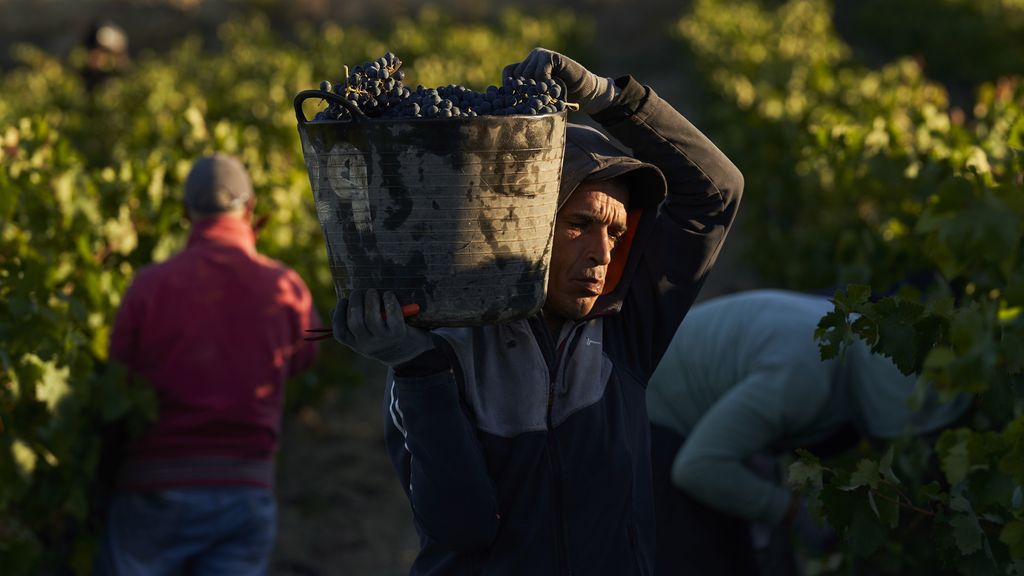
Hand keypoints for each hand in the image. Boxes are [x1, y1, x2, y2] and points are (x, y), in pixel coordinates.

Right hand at [332, 289, 433, 365]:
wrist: (411, 354)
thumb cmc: (384, 340)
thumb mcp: (366, 339)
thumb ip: (351, 326)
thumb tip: (332, 310)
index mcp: (357, 344)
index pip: (341, 333)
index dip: (338, 314)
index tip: (343, 300)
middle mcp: (368, 344)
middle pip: (355, 322)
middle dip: (355, 302)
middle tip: (359, 292)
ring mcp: (384, 339)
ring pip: (372, 319)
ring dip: (371, 301)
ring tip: (372, 292)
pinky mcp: (399, 333)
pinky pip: (392, 316)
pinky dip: (390, 302)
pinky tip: (389, 295)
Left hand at [502, 48, 617, 114]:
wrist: (583, 92)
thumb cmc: (561, 98)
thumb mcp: (539, 98)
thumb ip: (526, 95)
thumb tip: (506, 104)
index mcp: (526, 67)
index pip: (508, 73)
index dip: (508, 86)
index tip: (512, 101)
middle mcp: (531, 58)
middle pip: (517, 75)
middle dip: (523, 92)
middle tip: (533, 103)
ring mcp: (540, 55)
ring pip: (528, 74)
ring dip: (535, 90)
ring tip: (545, 98)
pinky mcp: (551, 56)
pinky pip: (541, 71)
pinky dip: (544, 83)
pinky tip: (551, 90)